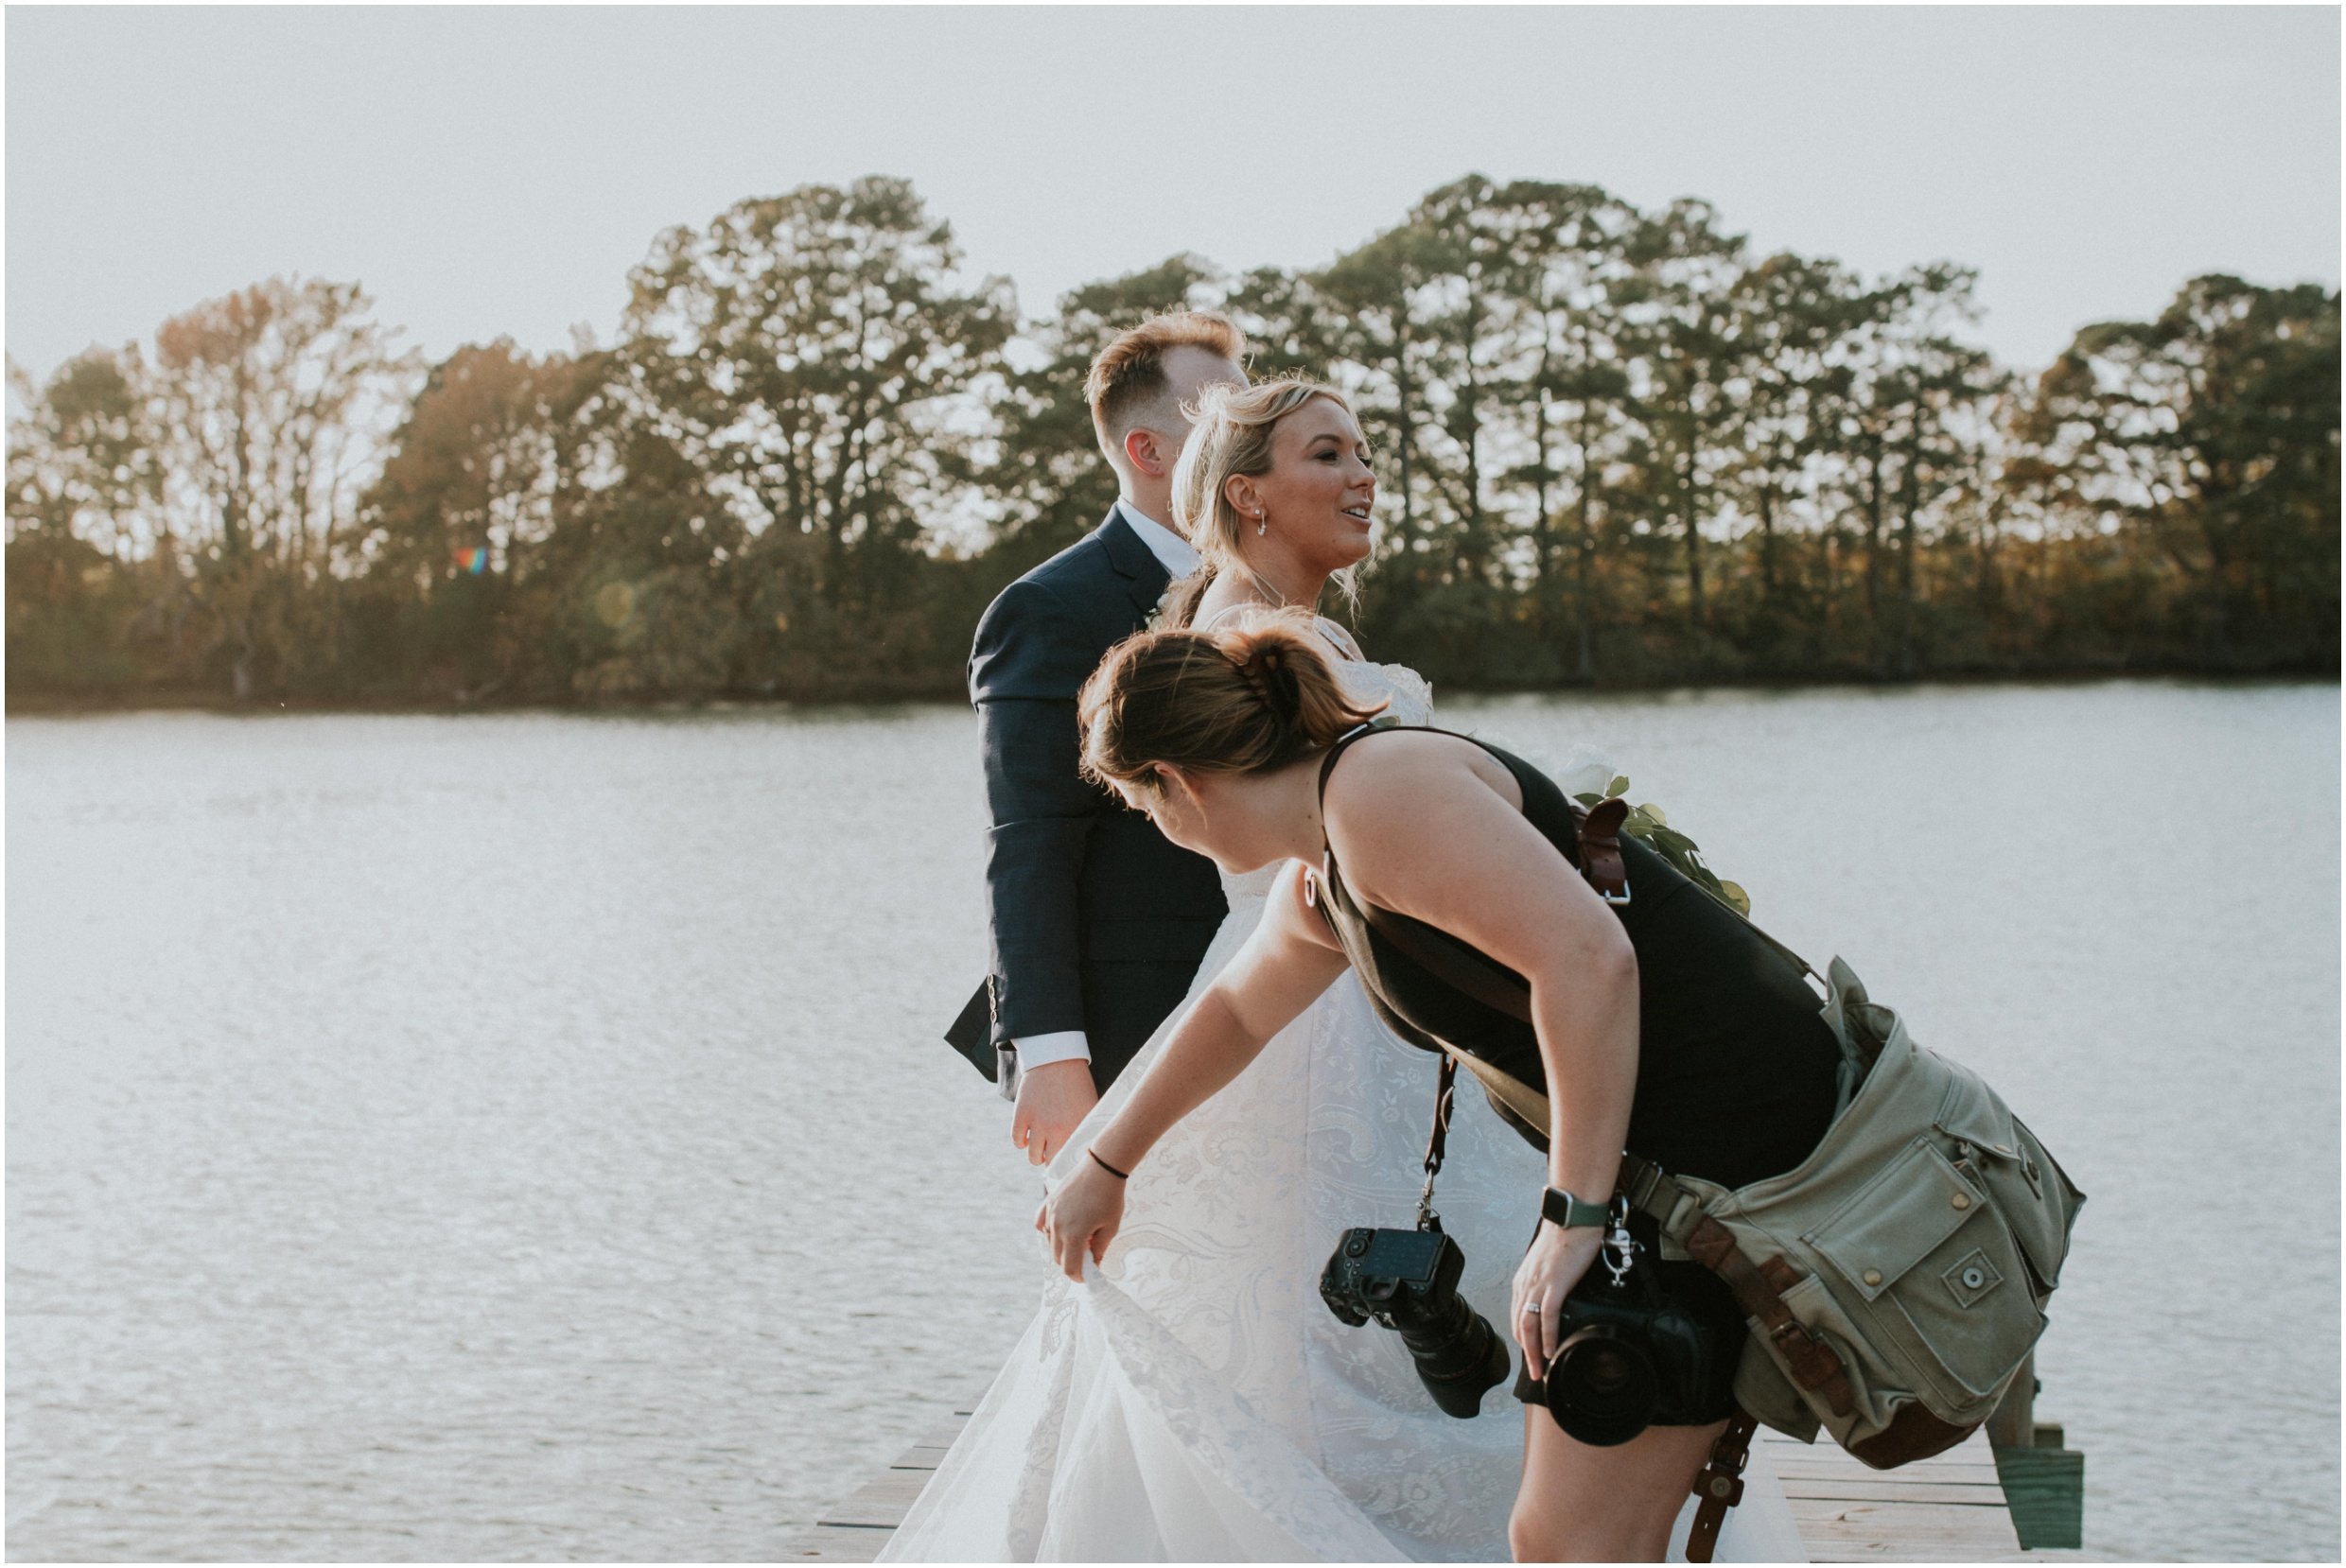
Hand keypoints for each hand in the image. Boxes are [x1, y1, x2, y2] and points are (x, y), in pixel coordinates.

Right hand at [1012, 1059, 1097, 1165]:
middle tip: (1054, 1157)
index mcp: (1079, 1128)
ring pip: (1034, 1157)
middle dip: (1053, 1163)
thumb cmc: (1077, 1084)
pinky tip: (1027, 1138)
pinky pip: (1018, 1141)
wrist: (1057, 1058)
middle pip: (1052, 1164)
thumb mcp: (1090, 1107)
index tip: (1070, 1169)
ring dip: (1037, 1156)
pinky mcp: (1022, 1114)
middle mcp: (1058, 1129)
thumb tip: (1088, 1152)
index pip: (1074, 1162)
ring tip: (1041, 1149)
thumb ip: (1088, 1131)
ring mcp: (1039, 1123)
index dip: (1071, 1168)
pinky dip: (1021, 1143)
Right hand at [1034, 1155, 1125, 1280]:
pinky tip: (1060, 1230)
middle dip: (1070, 1263)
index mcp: (1074, 1235)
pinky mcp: (1048, 1202)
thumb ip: (1099, 1249)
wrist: (1102, 1167)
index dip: (1078, 1276)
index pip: (1069, 1268)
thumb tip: (1093, 1263)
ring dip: (1061, 1248)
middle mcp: (1057, 1226)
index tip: (1086, 1275)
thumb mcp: (1110, 1228)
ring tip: (1079, 1240)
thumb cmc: (1110, 1197)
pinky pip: (1041, 1224)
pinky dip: (1048, 1232)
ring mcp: (1050, 1213)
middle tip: (1085, 1259)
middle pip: (1057, 1257)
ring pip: (1049, 1242)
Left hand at [1511, 1221, 1604, 1369]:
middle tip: (1534, 1371)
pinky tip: (1552, 1350)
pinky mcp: (1554, 1284)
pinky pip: (1547, 1316)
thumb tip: (1555, 1297)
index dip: (1524, 1339)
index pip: (1517, 1316)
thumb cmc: (1566, 1237)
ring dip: (1534, 1351)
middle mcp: (1525, 1283)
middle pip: (1519, 1326)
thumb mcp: (1550, 1264)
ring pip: (1529, 1326)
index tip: (1531, 1354)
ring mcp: (1538, 1284)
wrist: (1573, 1218)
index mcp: (1523, 1279)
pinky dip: (1549, 1336)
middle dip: (1526, 1352)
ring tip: (1541, 1368)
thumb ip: (1548, 1281)